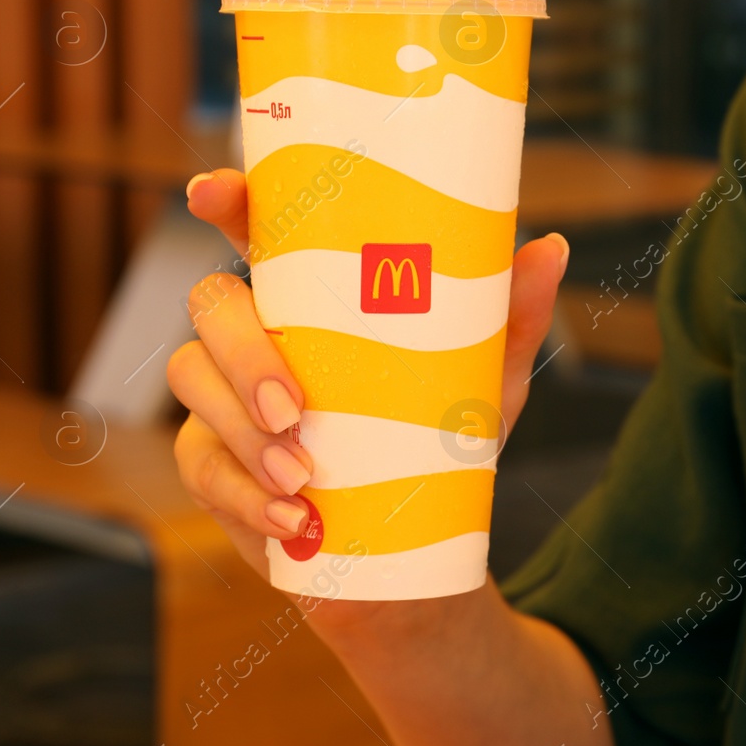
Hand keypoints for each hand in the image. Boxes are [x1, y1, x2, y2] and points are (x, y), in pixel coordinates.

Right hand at [167, 169, 568, 603]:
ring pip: (194, 385)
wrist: (411, 551)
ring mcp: (224, 398)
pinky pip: (201, 466)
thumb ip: (510, 318)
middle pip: (212, 307)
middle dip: (243, 355)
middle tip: (293, 410)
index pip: (256, 232)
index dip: (226, 202)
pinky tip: (290, 519)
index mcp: (313, 297)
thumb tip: (550, 249)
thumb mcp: (486, 381)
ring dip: (244, 435)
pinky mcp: (212, 464)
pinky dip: (243, 495)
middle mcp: (257, 334)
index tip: (211, 194)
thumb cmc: (439, 442)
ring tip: (304, 478)